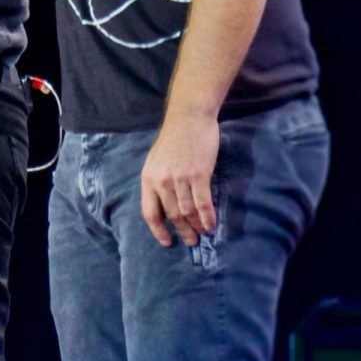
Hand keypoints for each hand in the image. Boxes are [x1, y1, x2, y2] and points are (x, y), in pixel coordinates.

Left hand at [140, 114, 219, 246]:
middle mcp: (161, 181)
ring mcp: (180, 178)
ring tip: (203, 233)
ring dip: (196, 226)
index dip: (158, 230)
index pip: (150, 212)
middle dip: (182, 231)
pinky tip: (211, 224)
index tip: (166, 241)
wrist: (188, 119)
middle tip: (191, 241)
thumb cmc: (173, 140)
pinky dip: (207, 217)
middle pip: (172, 215)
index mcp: (148, 178)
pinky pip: (203, 203)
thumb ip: (159, 181)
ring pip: (187, 212)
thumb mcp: (156, 161)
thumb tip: (165, 203)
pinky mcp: (198, 175)